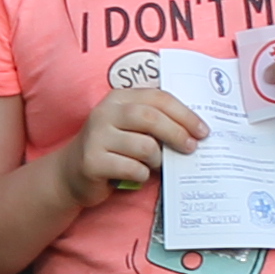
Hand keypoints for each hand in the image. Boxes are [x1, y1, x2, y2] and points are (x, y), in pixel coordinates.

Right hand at [55, 89, 200, 204]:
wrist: (72, 173)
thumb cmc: (113, 150)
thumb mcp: (131, 128)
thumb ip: (155, 121)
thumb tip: (194, 130)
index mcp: (118, 98)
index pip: (158, 98)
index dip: (184, 114)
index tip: (202, 130)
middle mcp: (105, 113)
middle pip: (151, 118)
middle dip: (177, 133)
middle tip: (191, 148)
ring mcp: (95, 136)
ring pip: (145, 146)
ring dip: (157, 160)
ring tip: (154, 165)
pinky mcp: (92, 161)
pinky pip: (133, 169)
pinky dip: (143, 175)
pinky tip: (137, 175)